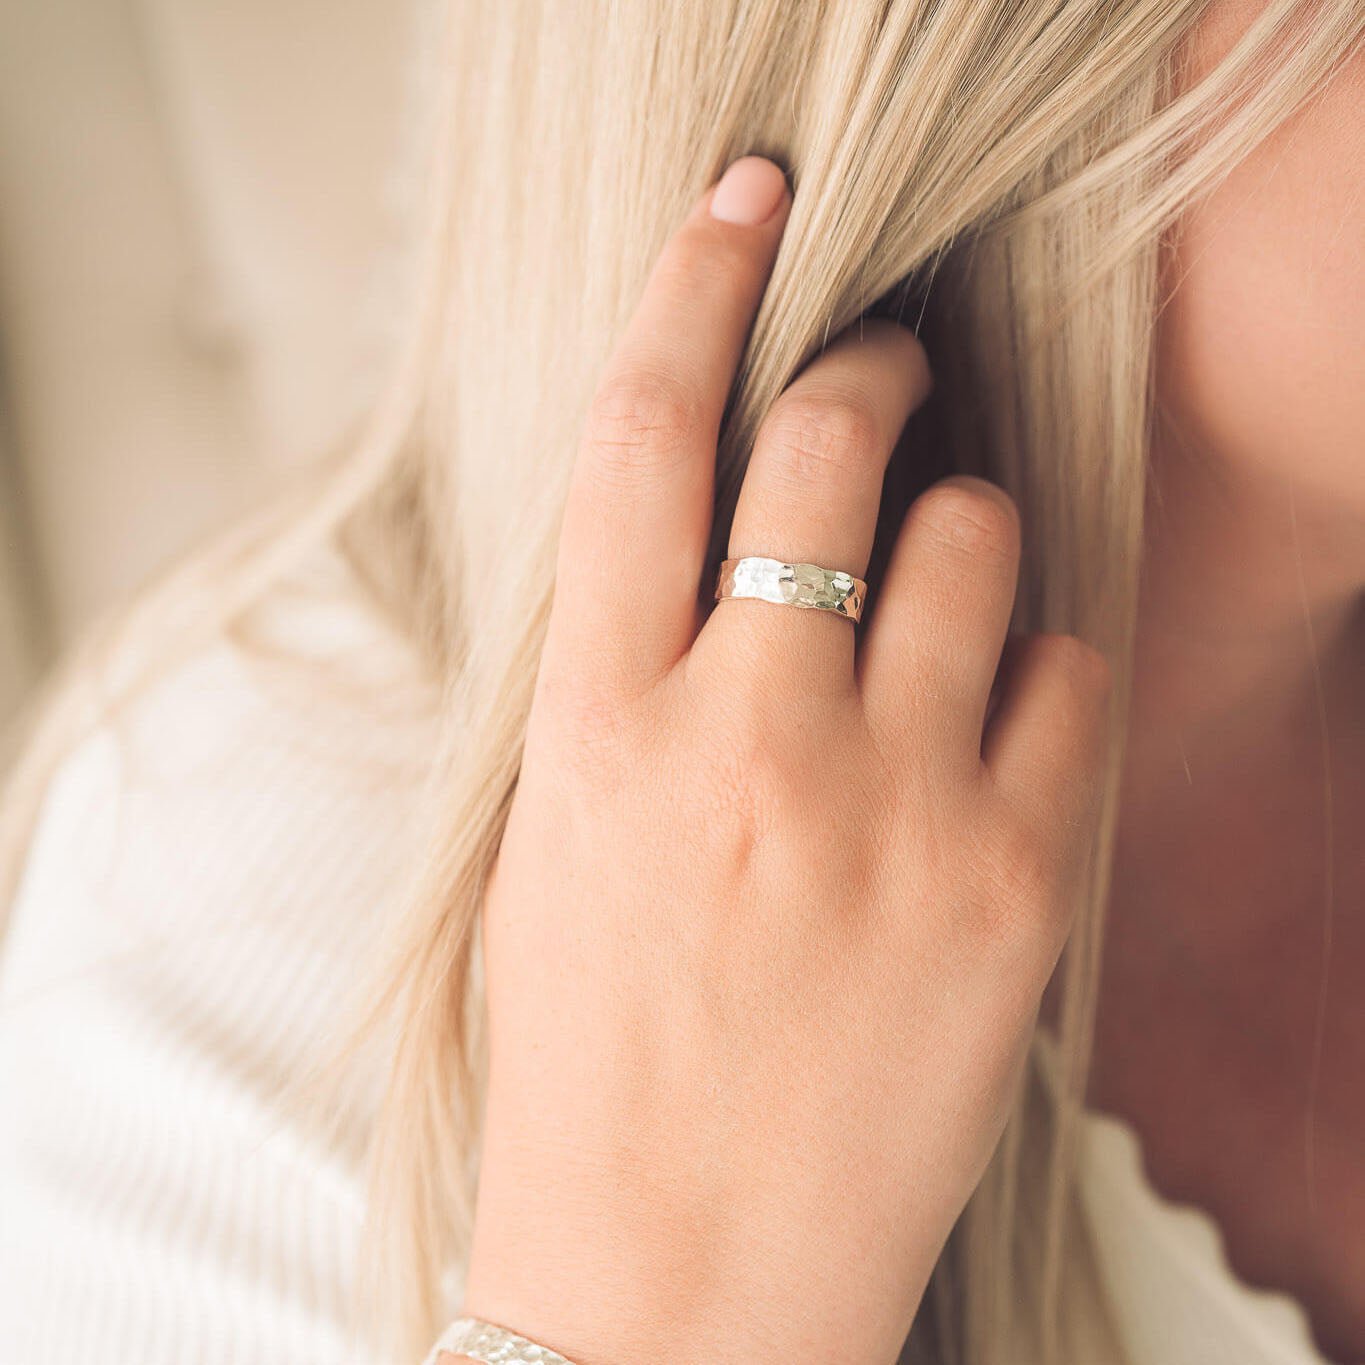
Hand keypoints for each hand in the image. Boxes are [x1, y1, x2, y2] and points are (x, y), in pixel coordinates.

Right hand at [448, 156, 1109, 1364]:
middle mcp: (743, 739)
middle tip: (883, 373)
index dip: (692, 289)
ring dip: (965, 524)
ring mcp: (889, 805)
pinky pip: (1068, 674)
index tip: (747, 208)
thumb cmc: (595, 1053)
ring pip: (980, 540)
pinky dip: (1043, 661)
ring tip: (941, 585)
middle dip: (866, 373)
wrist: (681, 1274)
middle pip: (826, 450)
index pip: (640, 442)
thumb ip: (620, 681)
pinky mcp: (1008, 880)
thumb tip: (703, 546)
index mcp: (597, 728)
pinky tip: (998, 715)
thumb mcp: (550, 842)